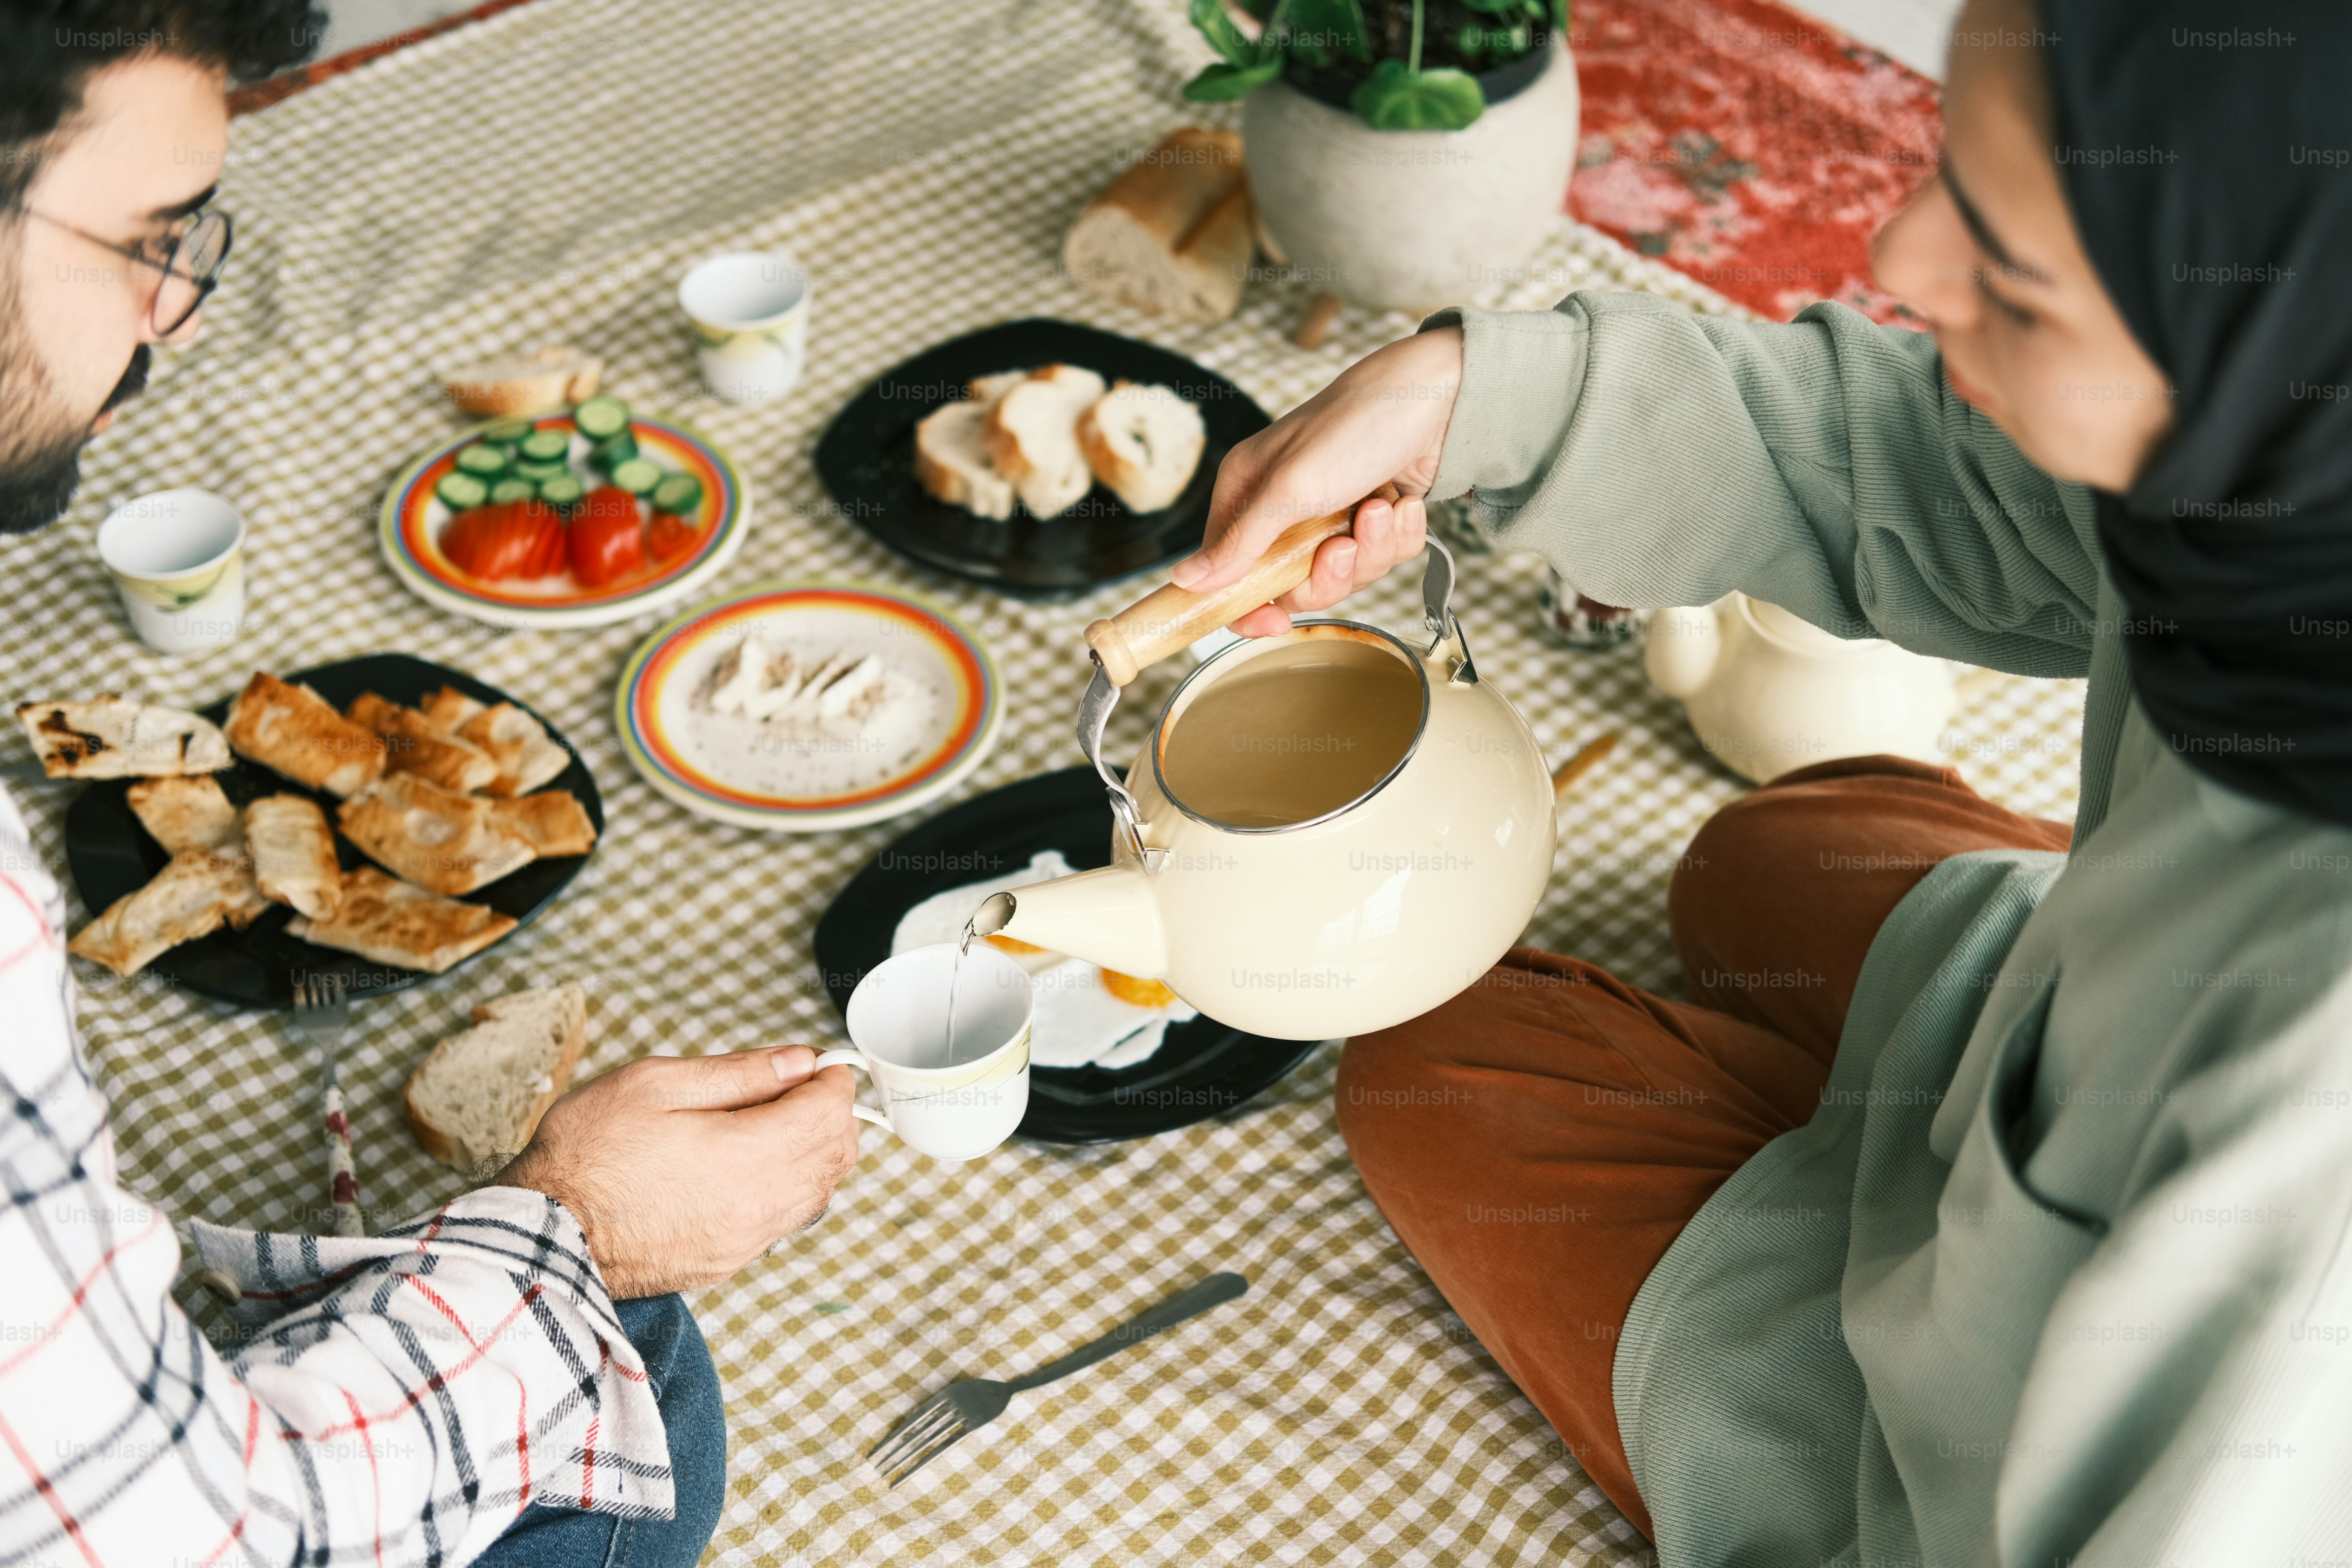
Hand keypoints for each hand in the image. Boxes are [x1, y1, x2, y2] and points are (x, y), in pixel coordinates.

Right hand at [498, 1046, 859, 1298]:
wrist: (545, 1233)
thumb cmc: (587, 1153)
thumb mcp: (656, 1084)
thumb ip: (738, 1072)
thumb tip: (797, 1062)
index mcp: (747, 1155)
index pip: (830, 1113)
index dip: (832, 1079)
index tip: (816, 1064)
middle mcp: (759, 1206)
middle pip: (837, 1155)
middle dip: (831, 1113)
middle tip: (797, 1086)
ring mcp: (747, 1241)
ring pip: (820, 1192)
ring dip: (814, 1151)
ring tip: (773, 1121)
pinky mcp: (728, 1262)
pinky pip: (786, 1221)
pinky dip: (789, 1187)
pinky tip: (751, 1164)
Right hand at [1172, 326, 1462, 637]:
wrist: (1439, 398)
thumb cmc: (1356, 425)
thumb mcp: (1290, 487)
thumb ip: (1238, 542)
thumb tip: (1184, 580)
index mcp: (1247, 491)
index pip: (1227, 571)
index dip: (1248, 605)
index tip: (1273, 622)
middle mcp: (1285, 506)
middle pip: (1292, 585)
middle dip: (1329, 573)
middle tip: (1345, 546)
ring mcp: (1331, 513)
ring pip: (1344, 575)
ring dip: (1370, 549)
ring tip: (1381, 509)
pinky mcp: (1372, 518)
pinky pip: (1382, 558)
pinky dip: (1398, 536)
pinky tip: (1403, 504)